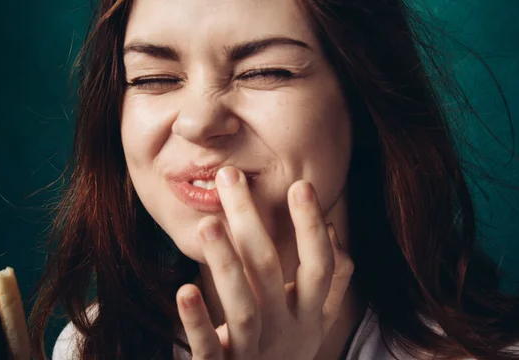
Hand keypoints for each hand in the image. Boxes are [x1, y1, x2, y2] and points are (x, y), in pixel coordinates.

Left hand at [176, 166, 354, 358]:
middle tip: (228, 177)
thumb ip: (330, 279)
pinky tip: (185, 290)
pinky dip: (197, 321)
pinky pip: (209, 348)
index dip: (312, 228)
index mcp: (308, 313)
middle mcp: (284, 330)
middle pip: (270, 271)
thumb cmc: (287, 347)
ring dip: (226, 263)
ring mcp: (253, 351)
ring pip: (243, 307)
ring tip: (209, 224)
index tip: (300, 185)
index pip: (319, 265)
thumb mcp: (315, 317)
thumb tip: (333, 229)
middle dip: (251, 222)